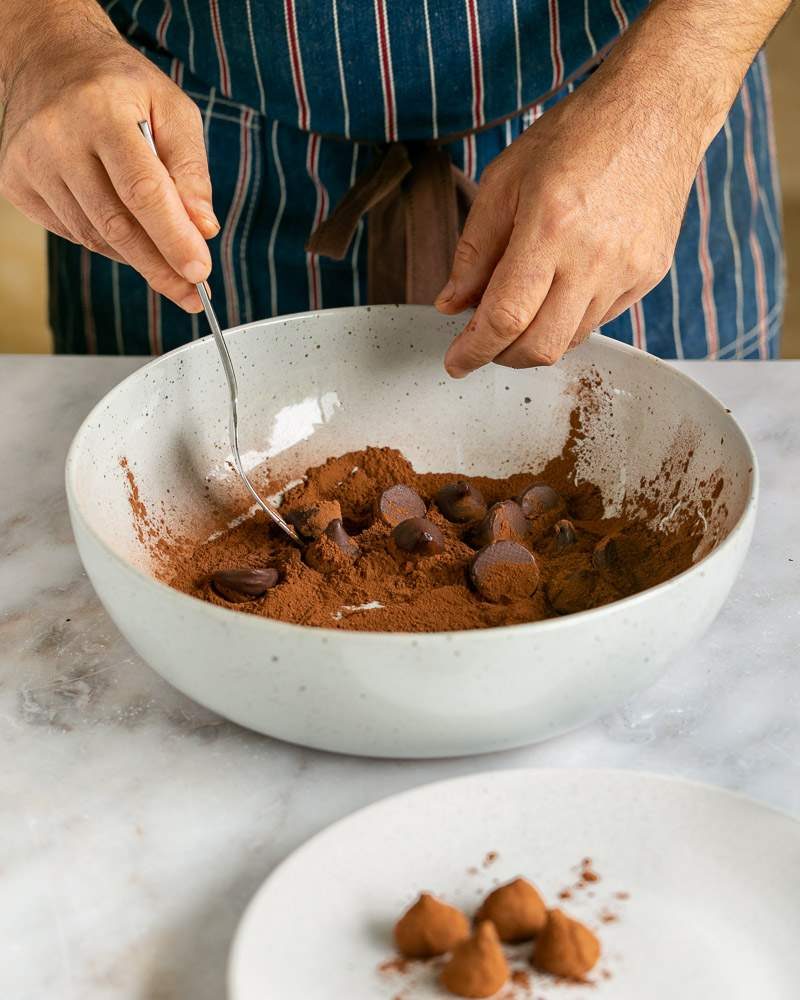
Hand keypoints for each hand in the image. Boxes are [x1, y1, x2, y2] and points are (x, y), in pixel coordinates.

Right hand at [0, 1, 217, 311]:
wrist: (50, 57)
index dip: (173, 239)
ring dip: (137, 257)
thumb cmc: (121, 86)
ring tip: (166, 260)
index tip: (199, 274)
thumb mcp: (172, 109)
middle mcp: (56, 135)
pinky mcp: (15, 182)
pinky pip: (73, 233)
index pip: (142, 191)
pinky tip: (124, 229)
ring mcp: (29, 161)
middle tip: (192, 293)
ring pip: (93, 236)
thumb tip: (203, 229)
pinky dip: (106, 242)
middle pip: (116, 225)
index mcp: (101, 109)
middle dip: (159, 267)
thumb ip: (191, 169)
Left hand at [436, 78, 698, 374]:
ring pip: (570, 340)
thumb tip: (452, 303)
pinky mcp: (648, 276)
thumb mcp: (505, 181)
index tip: (456, 361)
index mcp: (550, 227)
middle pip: (540, 347)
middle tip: (483, 343)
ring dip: (535, 339)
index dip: (474, 349)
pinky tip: (557, 292)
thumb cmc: (578, 135)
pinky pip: (599, 321)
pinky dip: (568, 320)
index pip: (505, 317)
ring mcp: (628, 271)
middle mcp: (594, 258)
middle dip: (502, 356)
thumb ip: (474, 250)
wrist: (657, 109)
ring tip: (520, 308)